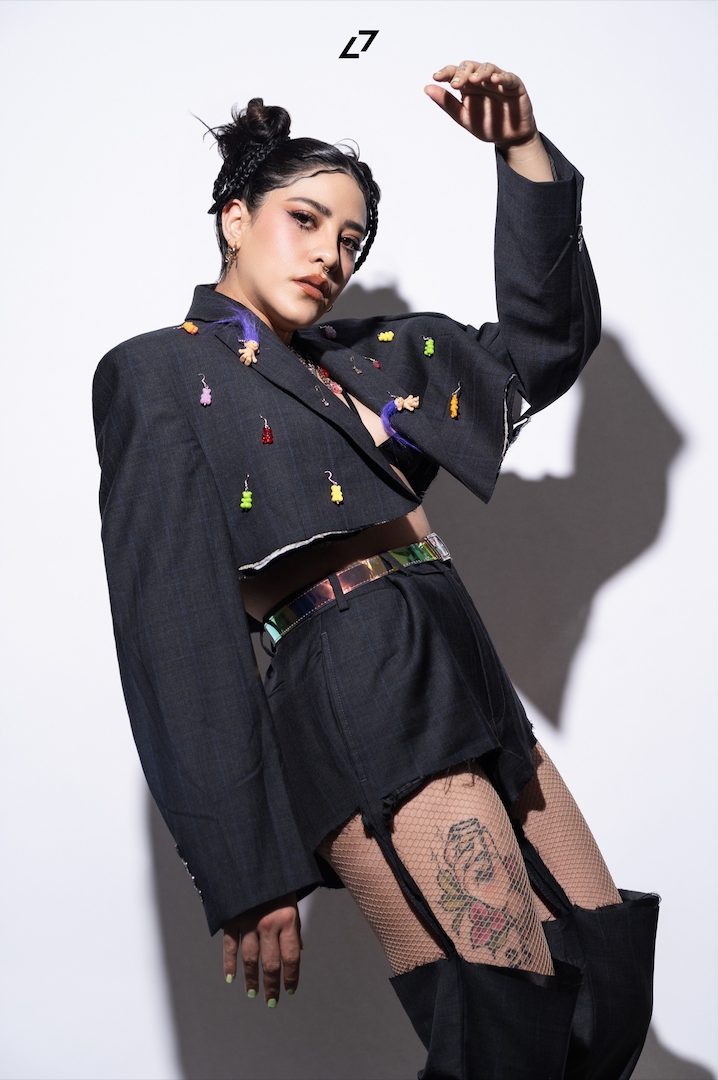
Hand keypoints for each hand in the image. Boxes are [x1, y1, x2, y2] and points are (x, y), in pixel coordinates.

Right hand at [223, 892, 300, 1006]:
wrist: (253, 858)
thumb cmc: (278, 881)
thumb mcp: (292, 900)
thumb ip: (294, 926)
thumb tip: (299, 951)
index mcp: (287, 918)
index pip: (292, 957)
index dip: (292, 977)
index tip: (291, 990)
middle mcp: (268, 924)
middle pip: (271, 964)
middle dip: (272, 986)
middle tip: (272, 1002)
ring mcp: (248, 922)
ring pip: (250, 959)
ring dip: (251, 979)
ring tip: (253, 993)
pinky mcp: (231, 919)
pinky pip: (230, 946)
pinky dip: (229, 964)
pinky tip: (231, 978)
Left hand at [425, 61, 552, 180]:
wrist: (508, 138)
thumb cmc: (486, 125)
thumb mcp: (463, 117)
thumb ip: (447, 103)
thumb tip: (427, 88)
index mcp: (468, 86)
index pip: (455, 73)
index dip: (446, 73)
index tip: (436, 78)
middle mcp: (482, 79)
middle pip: (470, 67)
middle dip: (462, 73)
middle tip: (456, 84)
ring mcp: (498, 80)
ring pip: (488, 68)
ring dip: (481, 72)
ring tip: (474, 80)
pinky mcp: (514, 85)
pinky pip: (508, 77)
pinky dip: (502, 77)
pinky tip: (495, 80)